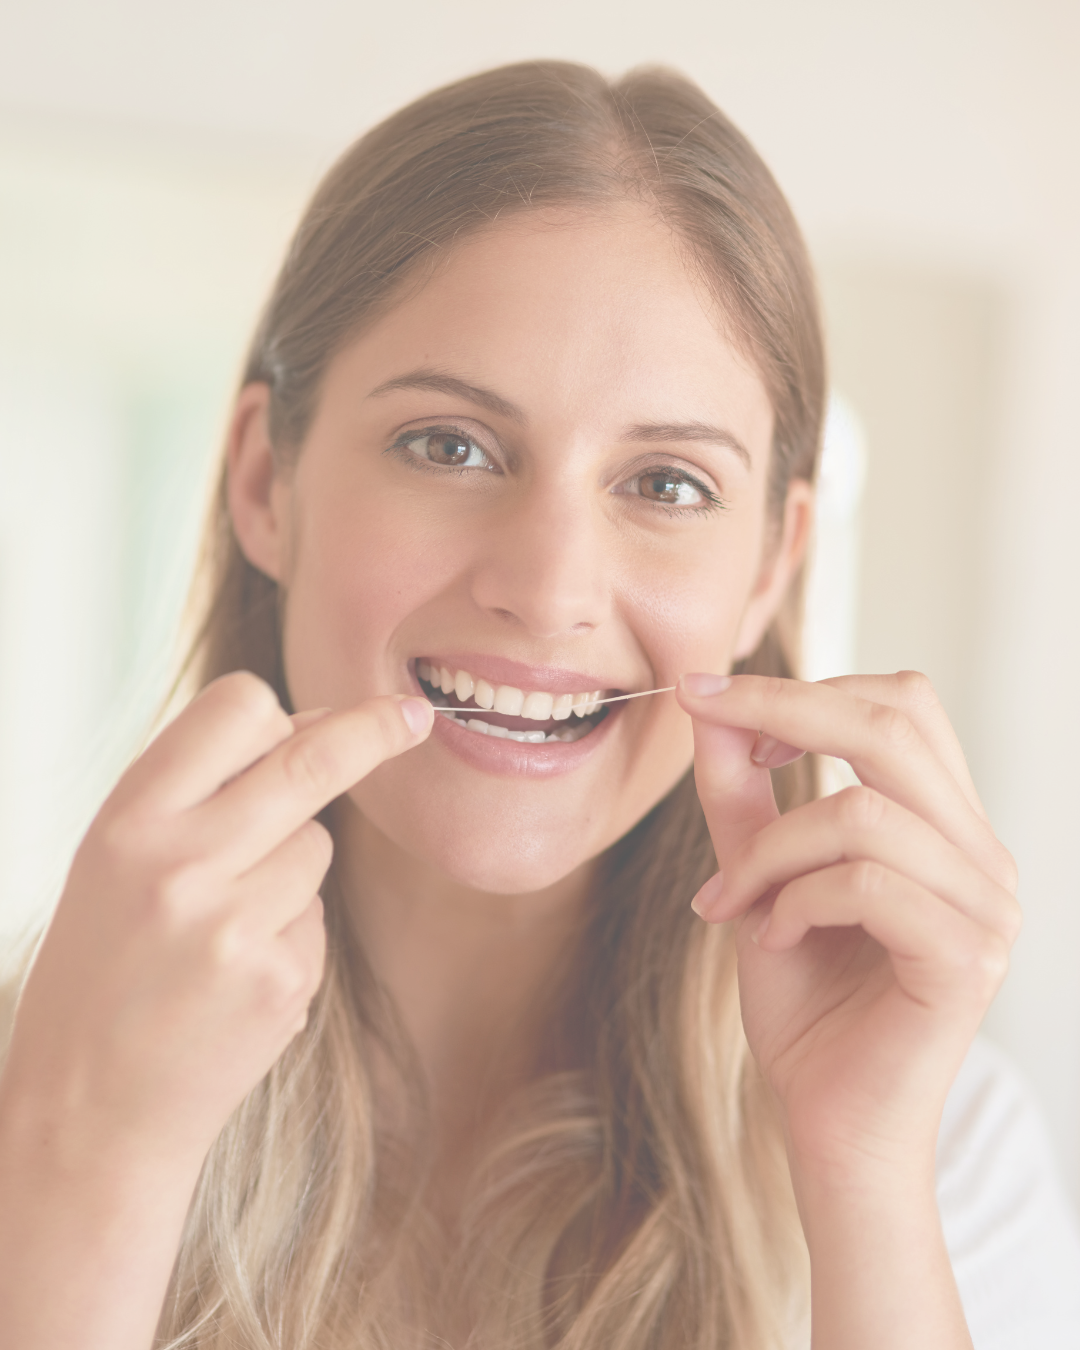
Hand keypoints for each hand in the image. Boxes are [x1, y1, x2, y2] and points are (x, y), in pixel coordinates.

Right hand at [0, 673, 432, 1170]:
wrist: (88, 1113)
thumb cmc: (104, 969)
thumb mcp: (116, 860)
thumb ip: (198, 791)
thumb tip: (319, 726)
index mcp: (128, 819)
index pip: (236, 709)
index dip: (285, 711)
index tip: (337, 709)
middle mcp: (180, 862)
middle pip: (310, 761)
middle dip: (373, 730)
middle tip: (415, 715)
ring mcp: (235, 924)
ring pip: (318, 844)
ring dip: (290, 867)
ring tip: (218, 928)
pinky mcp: (282, 978)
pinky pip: (317, 915)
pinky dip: (291, 932)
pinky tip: (235, 977)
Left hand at [677, 671, 1020, 1182]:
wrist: (828, 1121)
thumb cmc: (804, 1001)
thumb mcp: (760, 877)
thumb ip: (744, 796)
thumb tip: (712, 709)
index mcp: (945, 824)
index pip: (901, 704)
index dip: (804, 686)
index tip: (713, 697)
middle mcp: (981, 854)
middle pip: (893, 725)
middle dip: (781, 710)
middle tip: (704, 718)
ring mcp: (986, 906)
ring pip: (861, 813)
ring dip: (767, 849)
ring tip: (733, 901)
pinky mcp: (965, 959)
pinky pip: (865, 884)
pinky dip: (794, 901)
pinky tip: (772, 939)